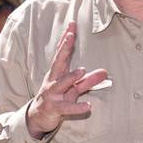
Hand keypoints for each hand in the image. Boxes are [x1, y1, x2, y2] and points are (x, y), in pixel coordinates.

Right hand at [26, 23, 107, 139]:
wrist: (37, 117)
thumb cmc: (56, 99)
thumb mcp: (73, 89)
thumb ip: (88, 80)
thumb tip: (105, 72)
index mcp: (57, 73)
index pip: (62, 53)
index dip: (67, 39)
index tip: (72, 24)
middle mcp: (53, 80)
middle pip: (58, 62)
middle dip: (64, 48)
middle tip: (70, 36)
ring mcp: (52, 94)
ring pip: (61, 84)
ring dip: (71, 77)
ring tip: (82, 70)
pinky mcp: (54, 108)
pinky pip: (66, 107)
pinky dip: (77, 107)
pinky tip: (88, 106)